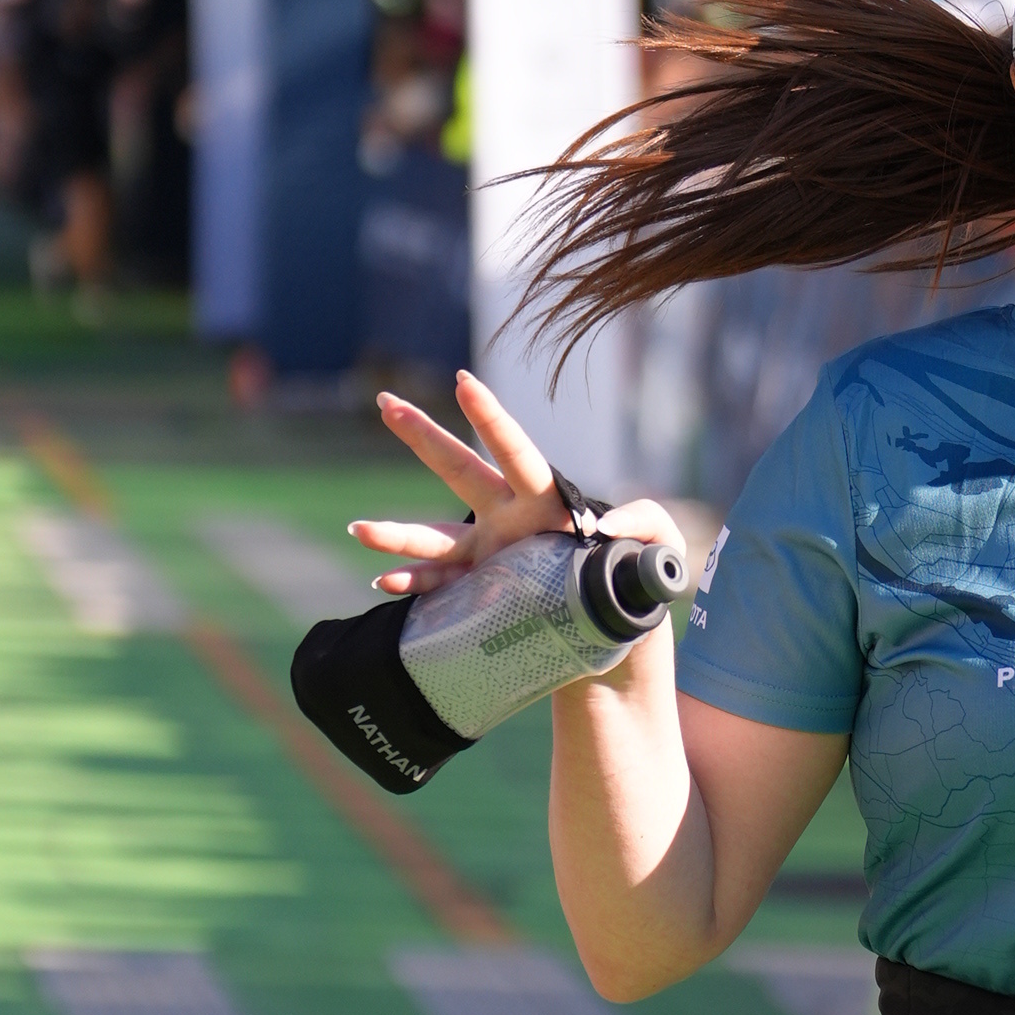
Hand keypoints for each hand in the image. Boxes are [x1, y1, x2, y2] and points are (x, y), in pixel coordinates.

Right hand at [350, 371, 680, 610]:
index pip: (516, 452)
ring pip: (434, 536)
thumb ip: (644, 523)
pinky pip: (438, 587)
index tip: (466, 382)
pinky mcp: (480, 590)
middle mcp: (508, 518)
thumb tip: (608, 524)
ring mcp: (489, 553)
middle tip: (385, 403)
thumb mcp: (655, 545)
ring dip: (396, 534)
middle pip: (458, 470)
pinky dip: (411, 585)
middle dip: (422, 435)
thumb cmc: (637, 577)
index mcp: (546, 499)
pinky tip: (384, 585)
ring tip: (359, 530)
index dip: (493, 419)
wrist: (619, 632)